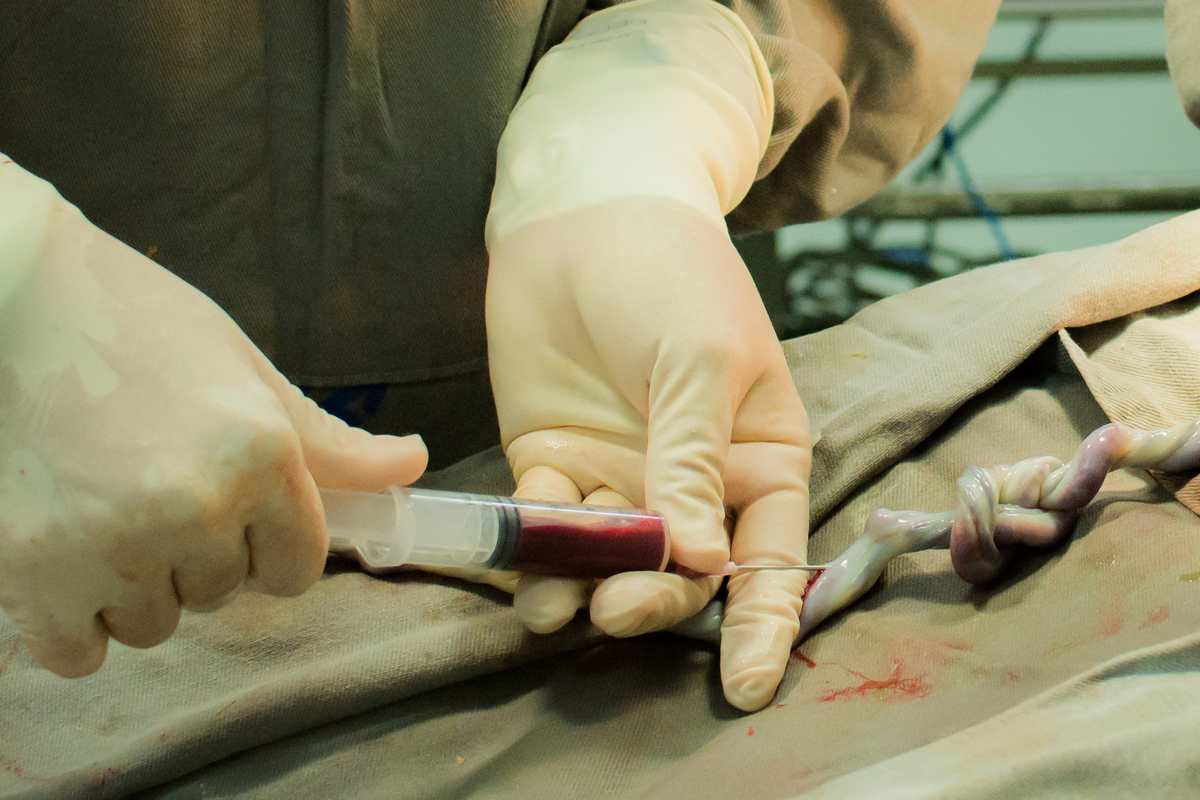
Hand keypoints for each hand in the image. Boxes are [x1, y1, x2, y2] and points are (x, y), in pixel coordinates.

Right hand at [0, 161, 426, 675]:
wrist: (6, 296)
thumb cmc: (133, 323)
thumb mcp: (244, 369)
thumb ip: (328, 440)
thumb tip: (413, 464)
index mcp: (259, 454)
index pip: (298, 568)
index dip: (273, 544)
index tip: (240, 512)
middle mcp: (194, 507)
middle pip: (225, 591)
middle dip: (203, 553)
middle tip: (153, 483)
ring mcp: (110, 544)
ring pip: (156, 625)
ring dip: (139, 587)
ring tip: (104, 507)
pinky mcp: (30, 572)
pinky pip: (78, 653)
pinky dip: (74, 622)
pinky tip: (65, 559)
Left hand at [487, 197, 812, 710]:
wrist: (581, 213)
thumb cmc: (671, 273)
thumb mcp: (701, 361)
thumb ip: (695, 462)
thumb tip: (702, 563)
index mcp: (758, 455)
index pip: (770, 554)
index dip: (763, 623)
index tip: (747, 685)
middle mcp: (693, 481)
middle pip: (683, 570)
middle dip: (655, 600)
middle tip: (619, 610)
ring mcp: (622, 475)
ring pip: (611, 558)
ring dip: (587, 589)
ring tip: (558, 607)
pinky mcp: (556, 463)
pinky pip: (548, 524)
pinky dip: (536, 551)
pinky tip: (524, 576)